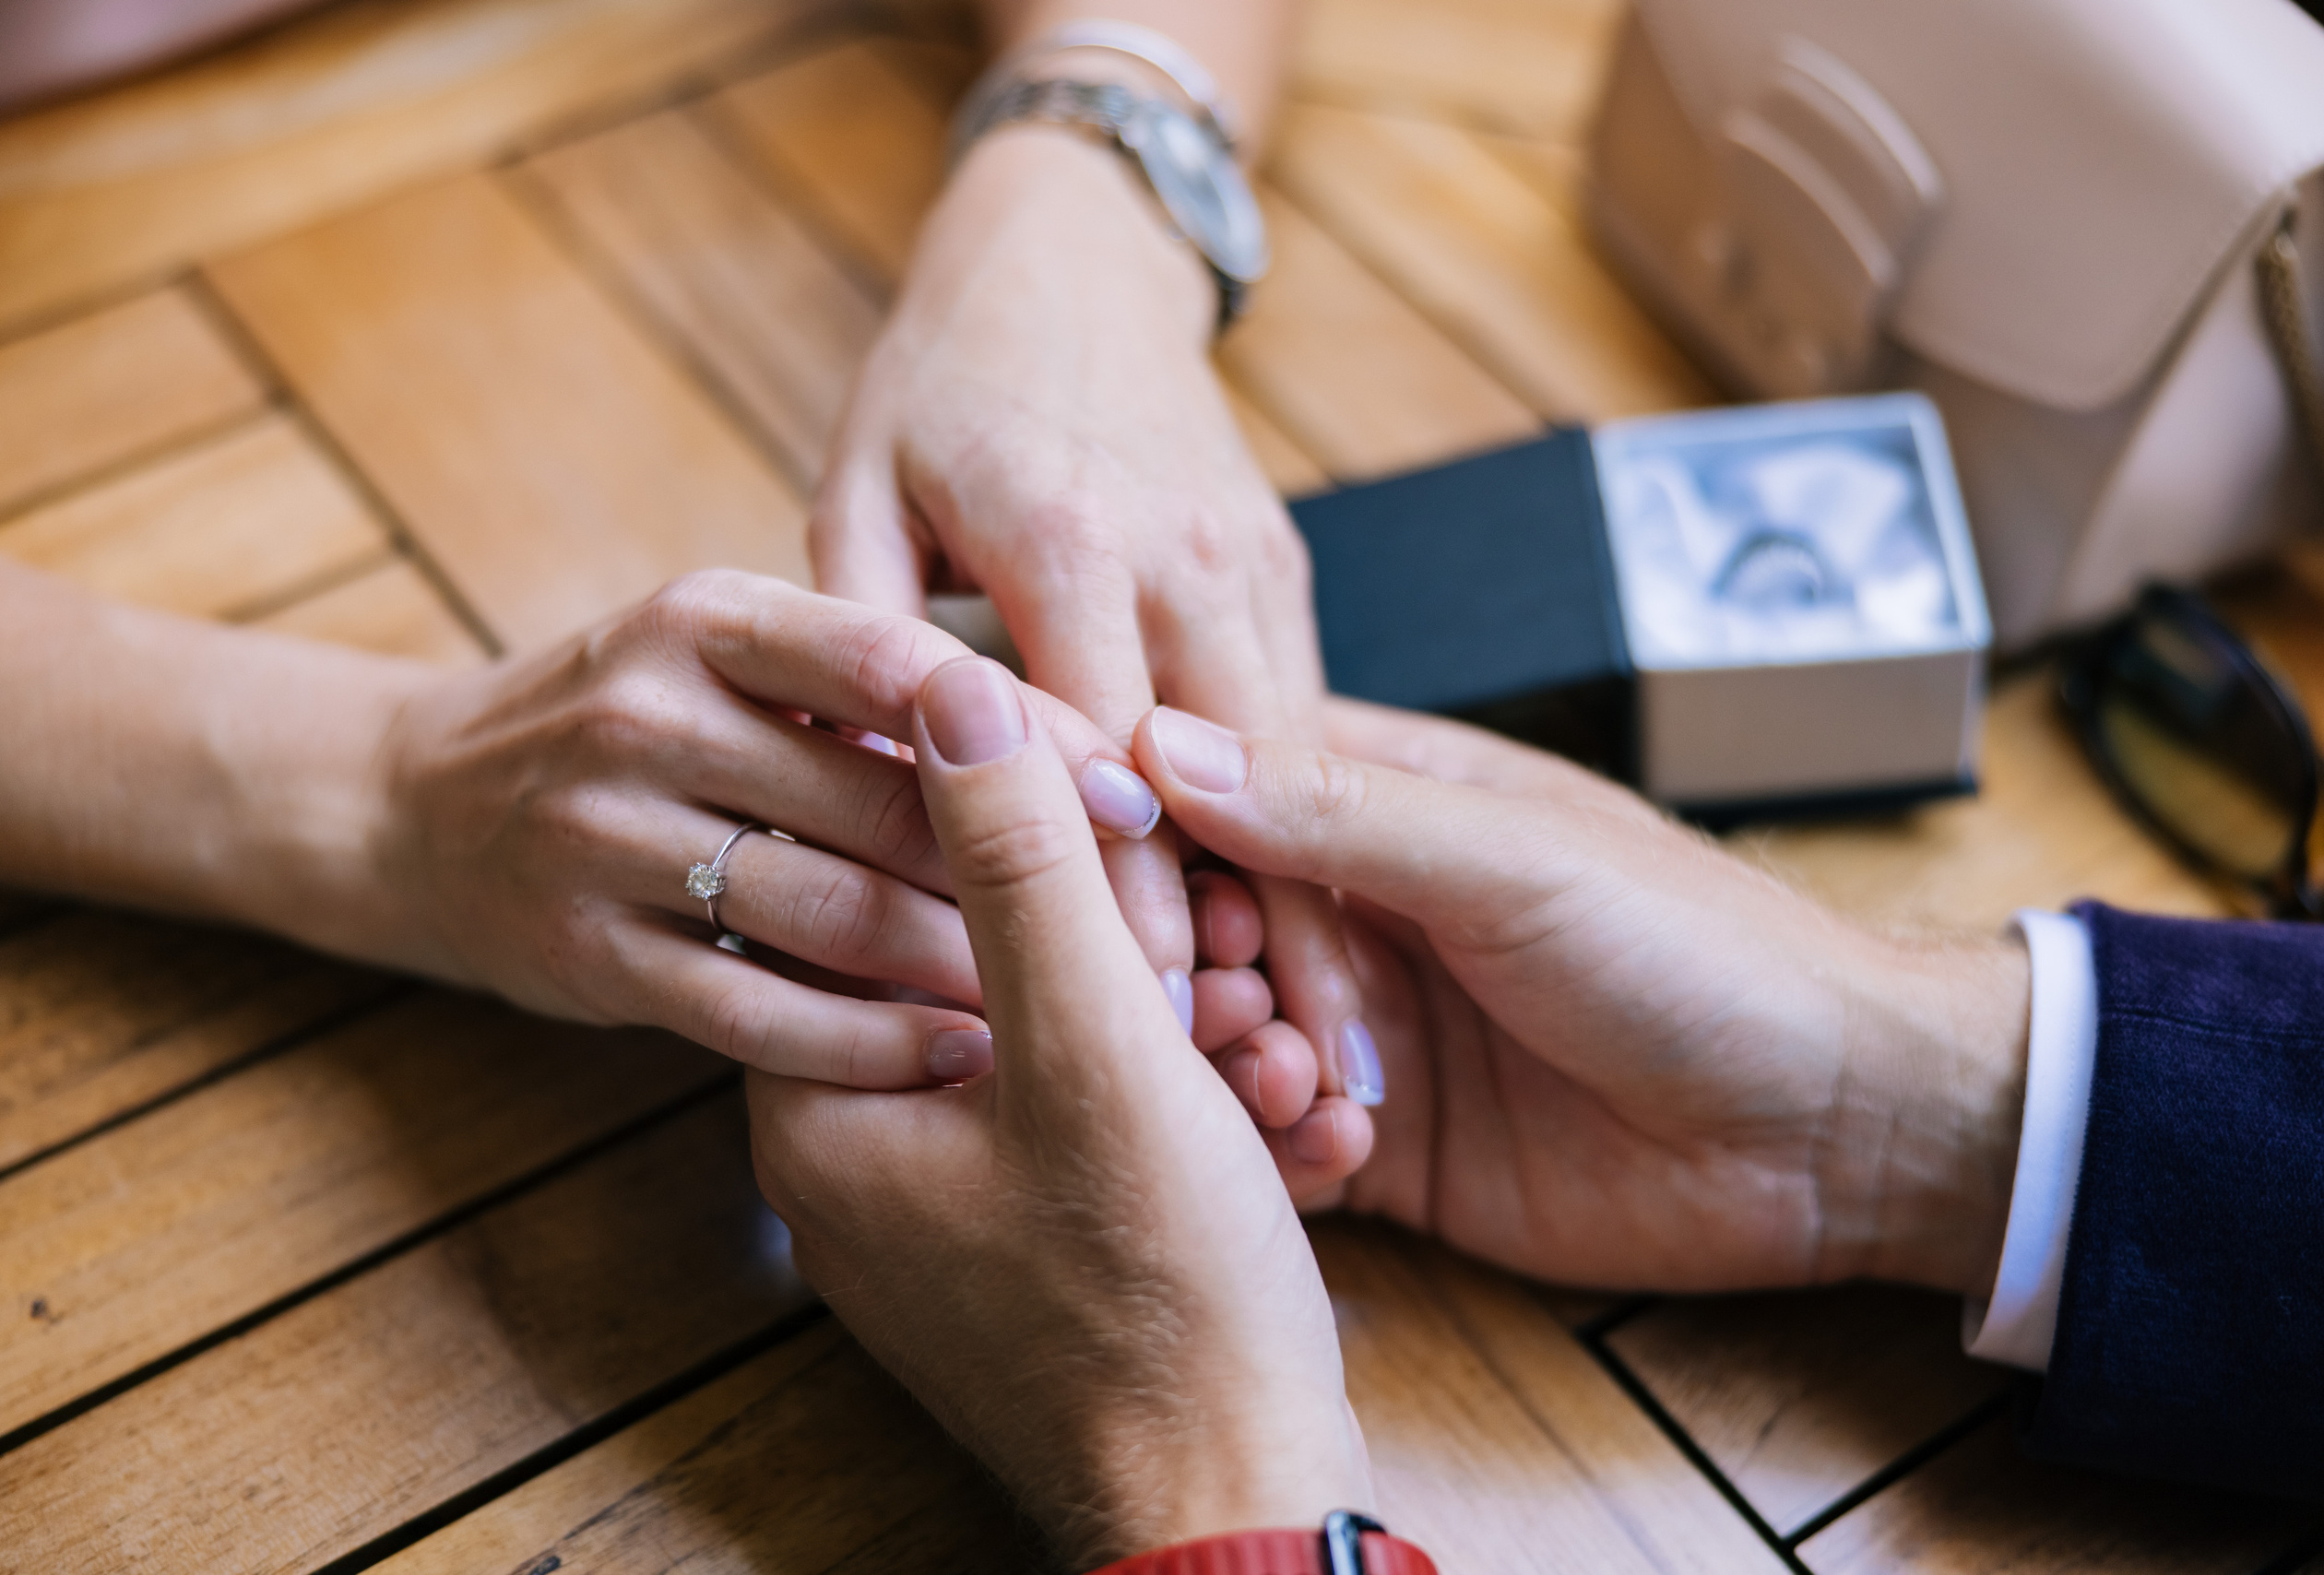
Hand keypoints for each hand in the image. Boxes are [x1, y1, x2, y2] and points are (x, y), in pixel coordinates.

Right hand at [371, 569, 1205, 1083]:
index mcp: (707, 620)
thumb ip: (867, 687)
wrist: (418, 809)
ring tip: (1087, 1008)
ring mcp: (605, 838)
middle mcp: (647, 714)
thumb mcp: (728, 661)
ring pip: (829, 912)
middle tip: (1155, 928)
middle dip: (1030, 871)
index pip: (902, 665)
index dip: (1036, 735)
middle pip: (881, 798)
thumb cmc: (636, 725)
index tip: (1142, 799)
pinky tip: (962, 1058)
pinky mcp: (588, 955)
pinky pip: (757, 1012)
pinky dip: (869, 1043)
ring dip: (968, 967)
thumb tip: (1072, 738)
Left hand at [749, 658, 1370, 1565]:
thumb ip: (1019, 858)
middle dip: (1109, 936)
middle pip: (964, 958)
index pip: (862, 883)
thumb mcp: (1095, 1046)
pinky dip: (1165, 1091)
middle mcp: (850, 1156)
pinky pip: (1078, 1117)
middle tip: (1212, 953)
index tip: (1115, 817)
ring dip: (1158, 1012)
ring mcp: (935, 1209)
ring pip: (1040, 1037)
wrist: (1234, 1502)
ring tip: (1257, 1031)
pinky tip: (1259, 1093)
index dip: (996, 825)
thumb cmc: (1160, 1299)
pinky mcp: (1017, 1243)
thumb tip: (951, 681)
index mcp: (820, 1101)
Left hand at [812, 127, 1371, 1103]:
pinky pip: (1309, 730)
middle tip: (1259, 1096)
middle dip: (1242, 945)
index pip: (1101, 760)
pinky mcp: (1288, 573)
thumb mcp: (862, 486)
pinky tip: (1298, 950)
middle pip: (1232, 788)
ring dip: (1305, 916)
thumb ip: (861, 635)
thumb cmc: (945, 376)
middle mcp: (1184, 556)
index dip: (1115, 907)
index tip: (1123, 1039)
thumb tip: (852, 788)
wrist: (1076, 248)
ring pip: (1301, 775)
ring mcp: (1257, 563)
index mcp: (1067, 541)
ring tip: (1314, 1066)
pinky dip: (1310, 843)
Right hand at [1135, 699, 2033, 1295]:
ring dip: (1228, 1058)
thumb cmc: (1702, 953)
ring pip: (1229, 1036)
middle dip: (1185, 959)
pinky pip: (1284, 1142)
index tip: (1099, 865)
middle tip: (1208, 994)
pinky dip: (1281, 1147)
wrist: (1833, 1129)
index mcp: (1392, 803)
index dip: (1150, 821)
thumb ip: (1339, 811)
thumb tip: (1168, 739)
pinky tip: (1333, 1149)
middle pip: (1207, 917)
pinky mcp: (1394, 1148)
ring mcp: (1376, 1030)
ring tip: (1279, 1078)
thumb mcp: (1512, 861)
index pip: (1220, 785)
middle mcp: (1366, 911)